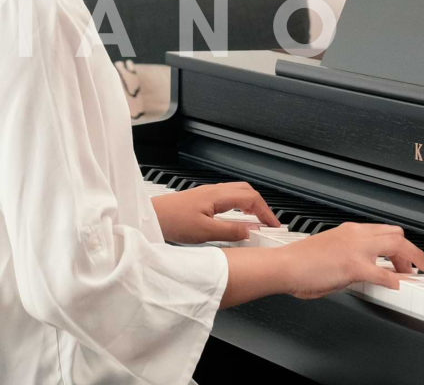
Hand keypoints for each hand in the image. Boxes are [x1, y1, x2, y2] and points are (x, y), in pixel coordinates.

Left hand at [151, 182, 280, 244]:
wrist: (150, 216)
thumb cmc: (172, 221)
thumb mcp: (205, 232)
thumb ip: (230, 231)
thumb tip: (249, 231)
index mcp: (219, 196)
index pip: (252, 198)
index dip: (266, 211)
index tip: (274, 225)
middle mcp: (215, 191)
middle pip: (247, 192)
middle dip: (261, 206)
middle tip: (267, 222)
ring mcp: (208, 194)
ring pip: (237, 194)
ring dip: (249, 206)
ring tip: (254, 222)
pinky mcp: (201, 200)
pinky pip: (227, 199)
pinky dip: (238, 207)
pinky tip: (234, 220)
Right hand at [277, 222, 423, 298]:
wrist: (284, 265)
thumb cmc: (300, 262)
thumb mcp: (331, 251)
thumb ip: (351, 256)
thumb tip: (365, 270)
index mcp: (350, 231)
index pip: (384, 231)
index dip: (400, 244)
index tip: (405, 255)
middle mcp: (356, 235)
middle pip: (397, 234)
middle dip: (411, 250)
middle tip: (417, 265)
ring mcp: (356, 249)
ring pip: (396, 245)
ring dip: (410, 260)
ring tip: (415, 273)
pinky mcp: (353, 266)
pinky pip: (382, 274)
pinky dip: (394, 280)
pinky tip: (398, 287)